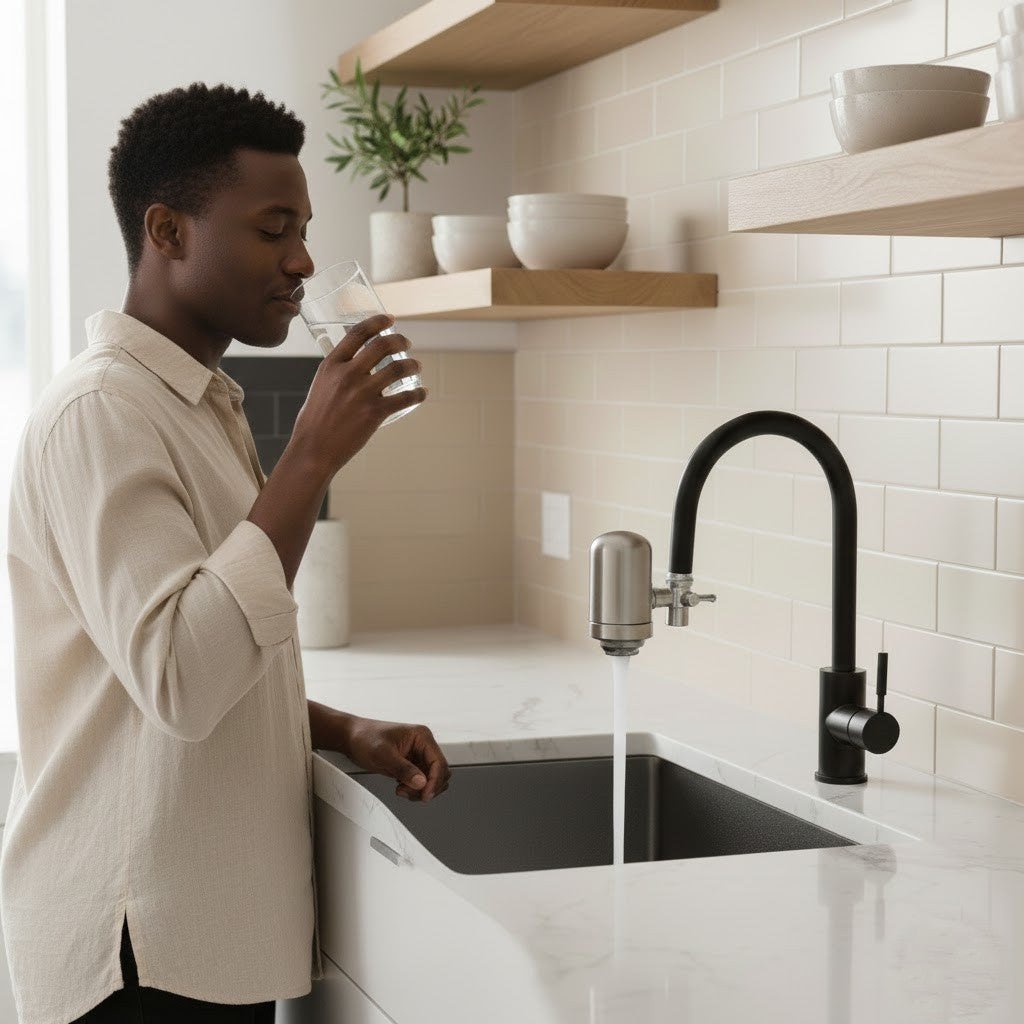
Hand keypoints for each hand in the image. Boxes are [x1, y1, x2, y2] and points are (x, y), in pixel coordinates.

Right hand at [290, 313, 426, 475]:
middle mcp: (347, 375)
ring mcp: (362, 393)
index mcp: (331, 365)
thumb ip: (338, 373)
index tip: (390, 319)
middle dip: (400, 340)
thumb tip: (356, 365)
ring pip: (398, 368)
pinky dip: (418, 394)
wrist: (313, 449)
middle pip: (382, 345)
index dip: (378, 322)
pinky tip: (421, 393)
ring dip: (413, 365)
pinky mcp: (374, 413)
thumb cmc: (315, 421)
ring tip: (416, 366)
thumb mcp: (320, 386)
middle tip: (406, 344)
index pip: (358, 333)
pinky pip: (405, 397)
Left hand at [342, 715, 450, 801]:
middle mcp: (422, 745)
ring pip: (432, 779)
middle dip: (428, 787)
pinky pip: (421, 782)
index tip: (425, 795)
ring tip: (401, 790)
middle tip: (409, 793)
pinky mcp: (410, 765)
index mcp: (421, 737)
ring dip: (421, 790)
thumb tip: (421, 782)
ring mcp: (417, 756)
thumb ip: (403, 769)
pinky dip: (414, 790)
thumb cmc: (365, 738)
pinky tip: (400, 789)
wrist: (351, 737)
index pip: (439, 762)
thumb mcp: (383, 754)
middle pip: (440, 772)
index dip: (435, 781)